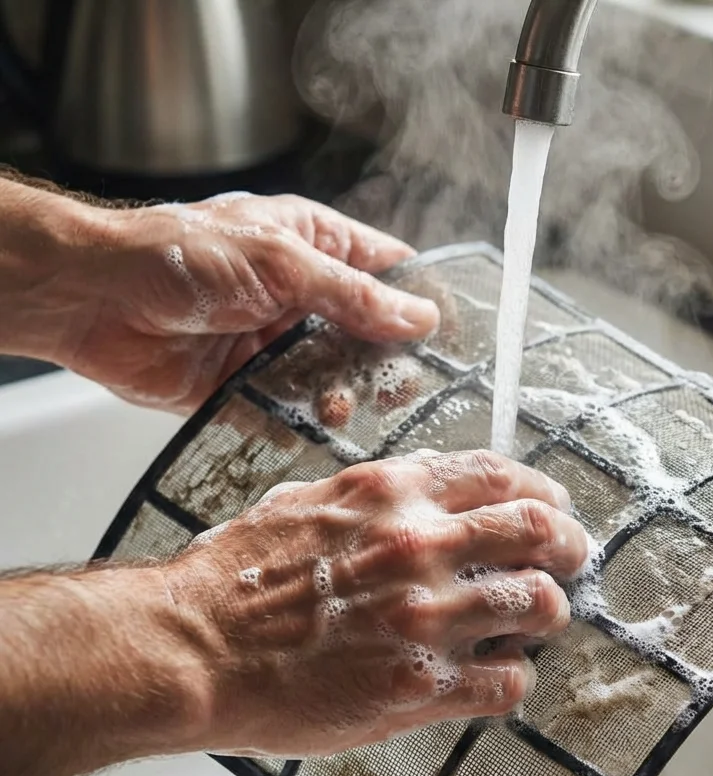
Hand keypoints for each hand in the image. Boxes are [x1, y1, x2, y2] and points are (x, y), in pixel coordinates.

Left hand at [30, 188, 439, 413]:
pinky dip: (306, 424)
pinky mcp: (248, 388)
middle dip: (387, 362)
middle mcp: (300, 298)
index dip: (419, 300)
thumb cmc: (179, 255)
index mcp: (313, 246)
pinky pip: (291, 412)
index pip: (387, 271)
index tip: (450, 336)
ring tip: (343, 405)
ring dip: (346, 396)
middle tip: (405, 387)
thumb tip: (418, 317)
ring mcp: (275, 345)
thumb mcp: (280, 261)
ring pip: (334, 379)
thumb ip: (352, 294)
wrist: (97, 300)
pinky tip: (316, 427)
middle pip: (367, 334)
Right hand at [164, 450, 587, 755]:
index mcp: (395, 494)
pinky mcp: (422, 685)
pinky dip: (515, 677)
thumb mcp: (309, 502)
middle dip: (572, 547)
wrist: (195, 646)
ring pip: (542, 606)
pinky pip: (509, 681)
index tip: (553, 508)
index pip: (503, 477)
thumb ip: (377, 495)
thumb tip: (427, 496)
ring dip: (550, 614)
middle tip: (571, 562)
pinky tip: (497, 675)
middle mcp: (423, 545)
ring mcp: (428, 617)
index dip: (544, 493)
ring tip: (537, 623)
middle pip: (543, 533)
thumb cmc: (238, 577)